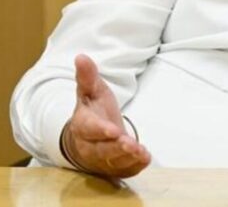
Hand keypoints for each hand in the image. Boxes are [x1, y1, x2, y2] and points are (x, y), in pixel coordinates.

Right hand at [61, 54, 150, 177]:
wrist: (89, 139)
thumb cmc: (92, 111)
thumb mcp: (91, 92)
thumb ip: (88, 77)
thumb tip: (81, 56)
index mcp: (83, 125)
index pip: (89, 128)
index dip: (101, 130)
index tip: (113, 130)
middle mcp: (89, 145)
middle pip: (102, 150)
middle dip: (117, 148)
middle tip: (131, 144)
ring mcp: (101, 159)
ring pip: (113, 162)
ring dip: (127, 158)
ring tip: (141, 152)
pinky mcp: (113, 169)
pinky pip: (123, 171)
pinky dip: (134, 167)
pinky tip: (145, 160)